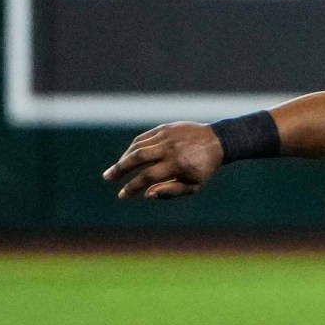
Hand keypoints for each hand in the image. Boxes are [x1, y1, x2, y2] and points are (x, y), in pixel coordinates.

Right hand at [103, 122, 224, 200]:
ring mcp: (166, 136)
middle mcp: (169, 149)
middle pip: (137, 158)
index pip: (148, 177)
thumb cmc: (203, 168)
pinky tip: (127, 157)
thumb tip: (146, 195)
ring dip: (123, 159)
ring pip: (137, 147)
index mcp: (177, 165)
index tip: (122, 196)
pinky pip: (142, 139)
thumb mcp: (193, 184)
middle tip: (108, 178)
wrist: (217, 141)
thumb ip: (170, 191)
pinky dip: (132, 148)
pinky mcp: (164, 128)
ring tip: (115, 170)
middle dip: (119, 169)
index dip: (132, 187)